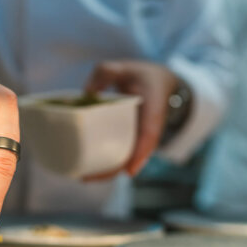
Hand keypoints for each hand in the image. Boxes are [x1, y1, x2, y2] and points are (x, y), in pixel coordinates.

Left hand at [84, 60, 177, 177]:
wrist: (162, 82)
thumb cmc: (143, 76)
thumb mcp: (126, 67)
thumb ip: (106, 72)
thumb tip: (86, 92)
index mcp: (153, 109)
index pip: (150, 133)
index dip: (140, 152)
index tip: (129, 170)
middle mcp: (149, 127)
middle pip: (136, 155)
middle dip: (114, 170)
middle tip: (88, 178)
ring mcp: (141, 136)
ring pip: (129, 159)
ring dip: (108, 171)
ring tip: (83, 178)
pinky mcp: (133, 139)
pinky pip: (123, 154)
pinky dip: (108, 163)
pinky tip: (88, 170)